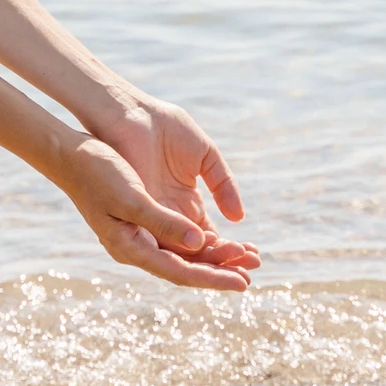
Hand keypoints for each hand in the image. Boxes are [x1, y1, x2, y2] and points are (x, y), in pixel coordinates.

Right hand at [51, 134, 254, 291]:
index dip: (214, 278)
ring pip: (184, 251)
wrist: (70, 153)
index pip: (181, 271)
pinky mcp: (143, 219)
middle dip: (221, 268)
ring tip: (247, 256)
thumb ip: (163, 221)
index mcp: (130, 247)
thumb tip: (199, 241)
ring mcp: (139, 235)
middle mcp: (136, 247)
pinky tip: (221, 238)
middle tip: (255, 271)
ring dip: (215, 254)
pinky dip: (202, 238)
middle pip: (187, 266)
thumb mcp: (131, 197)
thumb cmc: (97, 172)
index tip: (243, 283)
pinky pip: (178, 235)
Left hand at [81, 92, 259, 273]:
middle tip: (249, 272)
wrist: (131, 114)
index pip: (209, 235)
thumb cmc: (165, 127)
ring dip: (207, 262)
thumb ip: (223, 183)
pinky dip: (183, 248)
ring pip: (182, 250)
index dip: (230, 248)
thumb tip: (239, 218)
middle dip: (224, 262)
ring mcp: (153, 215)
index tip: (254, 256)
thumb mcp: (204, 156)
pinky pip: (160, 238)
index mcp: (185, 201)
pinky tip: (204, 252)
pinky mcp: (137, 212)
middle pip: (198, 249)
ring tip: (232, 271)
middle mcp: (169, 215)